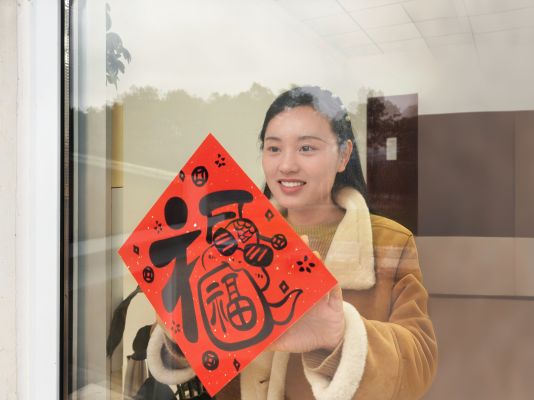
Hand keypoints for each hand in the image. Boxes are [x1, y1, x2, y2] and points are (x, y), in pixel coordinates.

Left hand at [269, 235, 344, 352]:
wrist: (326, 345)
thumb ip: (266, 338)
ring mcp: (320, 292)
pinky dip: (332, 283)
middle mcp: (304, 288)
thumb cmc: (301, 336)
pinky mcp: (334, 301)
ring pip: (319, 273)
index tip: (272, 246)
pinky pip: (334, 289)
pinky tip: (329, 278)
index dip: (279, 260)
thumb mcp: (281, 339)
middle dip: (300, 251)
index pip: (283, 274)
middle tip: (298, 238)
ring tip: (312, 254)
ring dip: (316, 263)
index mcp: (289, 294)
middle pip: (302, 266)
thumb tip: (246, 344)